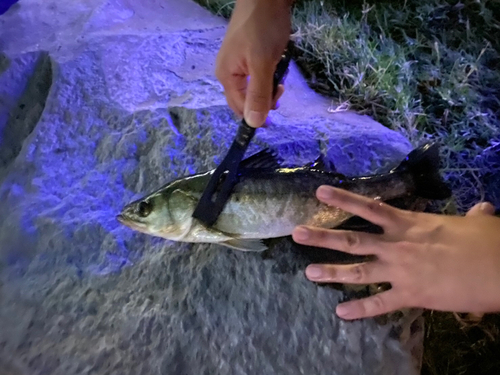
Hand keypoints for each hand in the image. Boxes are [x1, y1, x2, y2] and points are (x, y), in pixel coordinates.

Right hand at [215, 0, 291, 127]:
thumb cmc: (262, 27)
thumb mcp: (262, 64)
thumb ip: (258, 94)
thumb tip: (254, 124)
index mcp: (226, 76)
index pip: (240, 108)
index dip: (257, 115)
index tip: (276, 112)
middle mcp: (228, 72)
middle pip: (245, 100)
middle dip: (264, 99)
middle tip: (280, 87)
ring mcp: (237, 63)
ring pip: (253, 87)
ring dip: (268, 86)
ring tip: (279, 73)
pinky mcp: (248, 54)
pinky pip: (257, 75)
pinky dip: (269, 74)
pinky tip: (277, 64)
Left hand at [292, 185, 499, 319]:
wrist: (499, 270)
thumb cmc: (488, 243)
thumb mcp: (476, 224)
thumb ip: (471, 216)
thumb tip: (484, 209)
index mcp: (409, 224)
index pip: (369, 208)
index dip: (343, 199)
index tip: (319, 192)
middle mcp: (397, 246)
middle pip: (352, 240)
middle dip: (323, 237)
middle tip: (296, 234)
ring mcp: (401, 271)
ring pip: (359, 272)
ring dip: (332, 272)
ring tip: (308, 272)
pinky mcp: (411, 295)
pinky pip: (380, 304)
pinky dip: (361, 310)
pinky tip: (341, 313)